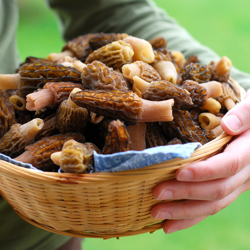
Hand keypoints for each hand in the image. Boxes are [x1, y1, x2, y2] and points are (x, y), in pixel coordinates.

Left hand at [151, 92, 249, 233]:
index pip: (228, 165)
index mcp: (249, 152)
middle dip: (186, 194)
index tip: (178, 173)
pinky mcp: (227, 190)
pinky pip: (211, 208)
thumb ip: (244, 115)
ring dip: (184, 213)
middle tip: (157, 194)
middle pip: (217, 190)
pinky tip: (170, 223)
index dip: (204, 171)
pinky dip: (191, 217)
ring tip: (158, 215)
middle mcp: (245, 174)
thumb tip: (229, 126)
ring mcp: (237, 185)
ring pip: (214, 205)